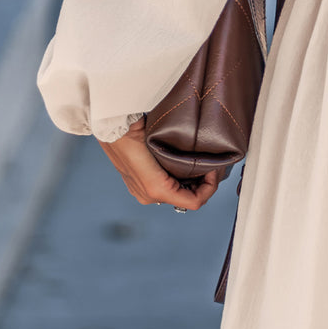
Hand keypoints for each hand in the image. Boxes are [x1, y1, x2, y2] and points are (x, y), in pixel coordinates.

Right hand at [99, 116, 219, 210]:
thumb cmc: (137, 133)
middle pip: (187, 198)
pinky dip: (178, 178)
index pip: (195, 202)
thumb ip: (184, 160)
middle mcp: (149, 196)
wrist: (113, 126)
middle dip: (202, 183)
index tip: (214, 168)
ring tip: (199, 162)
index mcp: (157, 190)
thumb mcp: (164, 146)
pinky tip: (182, 162)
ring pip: (177, 192)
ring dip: (190, 180)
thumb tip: (207, 162)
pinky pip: (165, 186)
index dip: (210, 187)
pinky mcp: (138, 184)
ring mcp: (142, 191)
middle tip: (210, 164)